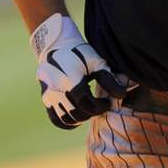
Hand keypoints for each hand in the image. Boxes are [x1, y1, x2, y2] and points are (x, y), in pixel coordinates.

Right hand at [30, 13, 127, 129]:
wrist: (56, 45)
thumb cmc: (79, 53)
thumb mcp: (96, 61)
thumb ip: (108, 79)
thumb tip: (122, 95)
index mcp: (69, 79)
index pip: (86, 105)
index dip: (100, 107)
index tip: (107, 102)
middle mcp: (56, 89)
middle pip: (77, 114)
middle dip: (92, 113)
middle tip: (99, 105)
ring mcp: (48, 95)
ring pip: (66, 119)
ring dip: (80, 119)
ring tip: (88, 108)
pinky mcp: (45, 98)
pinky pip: (55, 119)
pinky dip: (67, 122)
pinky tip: (77, 116)